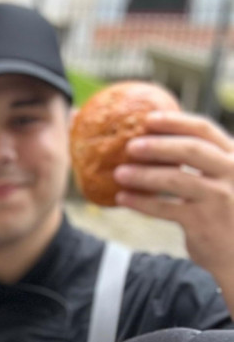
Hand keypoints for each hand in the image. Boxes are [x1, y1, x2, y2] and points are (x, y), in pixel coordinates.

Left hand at [115, 111, 233, 285]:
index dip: (175, 122)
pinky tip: (123, 198)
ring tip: (119, 173)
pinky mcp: (202, 222)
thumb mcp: (225, 181)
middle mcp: (231, 172)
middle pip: (190, 150)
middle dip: (157, 145)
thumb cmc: (227, 214)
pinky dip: (141, 203)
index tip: (148, 118)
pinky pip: (165, 209)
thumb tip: (159, 146)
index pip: (205, 130)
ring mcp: (218, 197)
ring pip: (175, 179)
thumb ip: (204, 164)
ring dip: (144, 175)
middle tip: (129, 146)